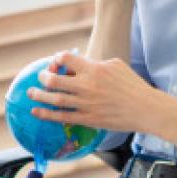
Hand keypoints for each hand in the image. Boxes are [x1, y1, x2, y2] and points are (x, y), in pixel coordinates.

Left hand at [27, 51, 166, 132]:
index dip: (56, 59)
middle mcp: (87, 86)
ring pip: (54, 99)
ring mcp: (86, 104)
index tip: (55, 64)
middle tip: (40, 78)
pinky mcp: (88, 119)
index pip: (66, 58)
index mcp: (94, 69)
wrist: (145, 109)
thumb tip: (81, 65)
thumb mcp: (116, 65)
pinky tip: (36, 111)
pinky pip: (62, 117)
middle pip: (54, 80)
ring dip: (39, 96)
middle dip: (43, 77)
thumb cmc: (133, 86)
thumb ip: (95, 64)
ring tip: (30, 93)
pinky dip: (46, 114)